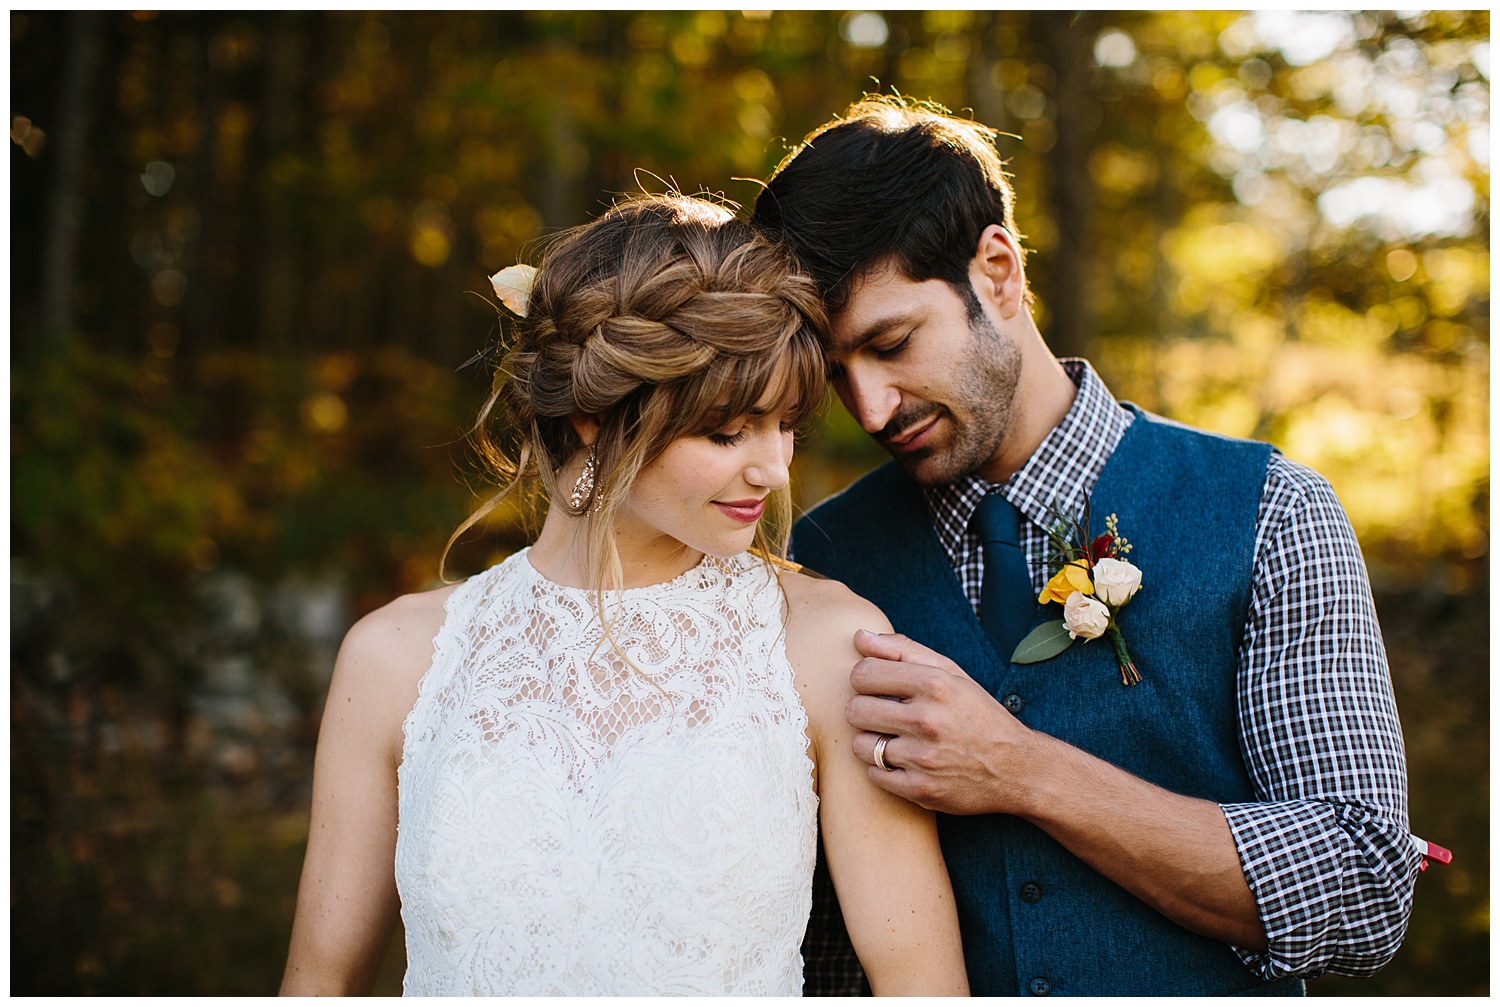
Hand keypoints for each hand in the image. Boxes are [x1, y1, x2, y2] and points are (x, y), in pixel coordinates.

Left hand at [845, 630, 1034, 815]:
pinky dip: (884, 770)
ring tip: (893, 739)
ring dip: (872, 742)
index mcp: (935, 684)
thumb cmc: (976, 714)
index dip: (865, 680)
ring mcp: (923, 758)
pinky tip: (904, 762)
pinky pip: (874, 775)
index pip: (863, 674)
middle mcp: (928, 720)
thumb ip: (902, 650)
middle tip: (883, 714)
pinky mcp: (920, 789)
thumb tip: (858, 635)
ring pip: (860, 745)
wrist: (1015, 768)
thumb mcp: (950, 673)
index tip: (879, 687)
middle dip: (864, 710)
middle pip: (854, 710)